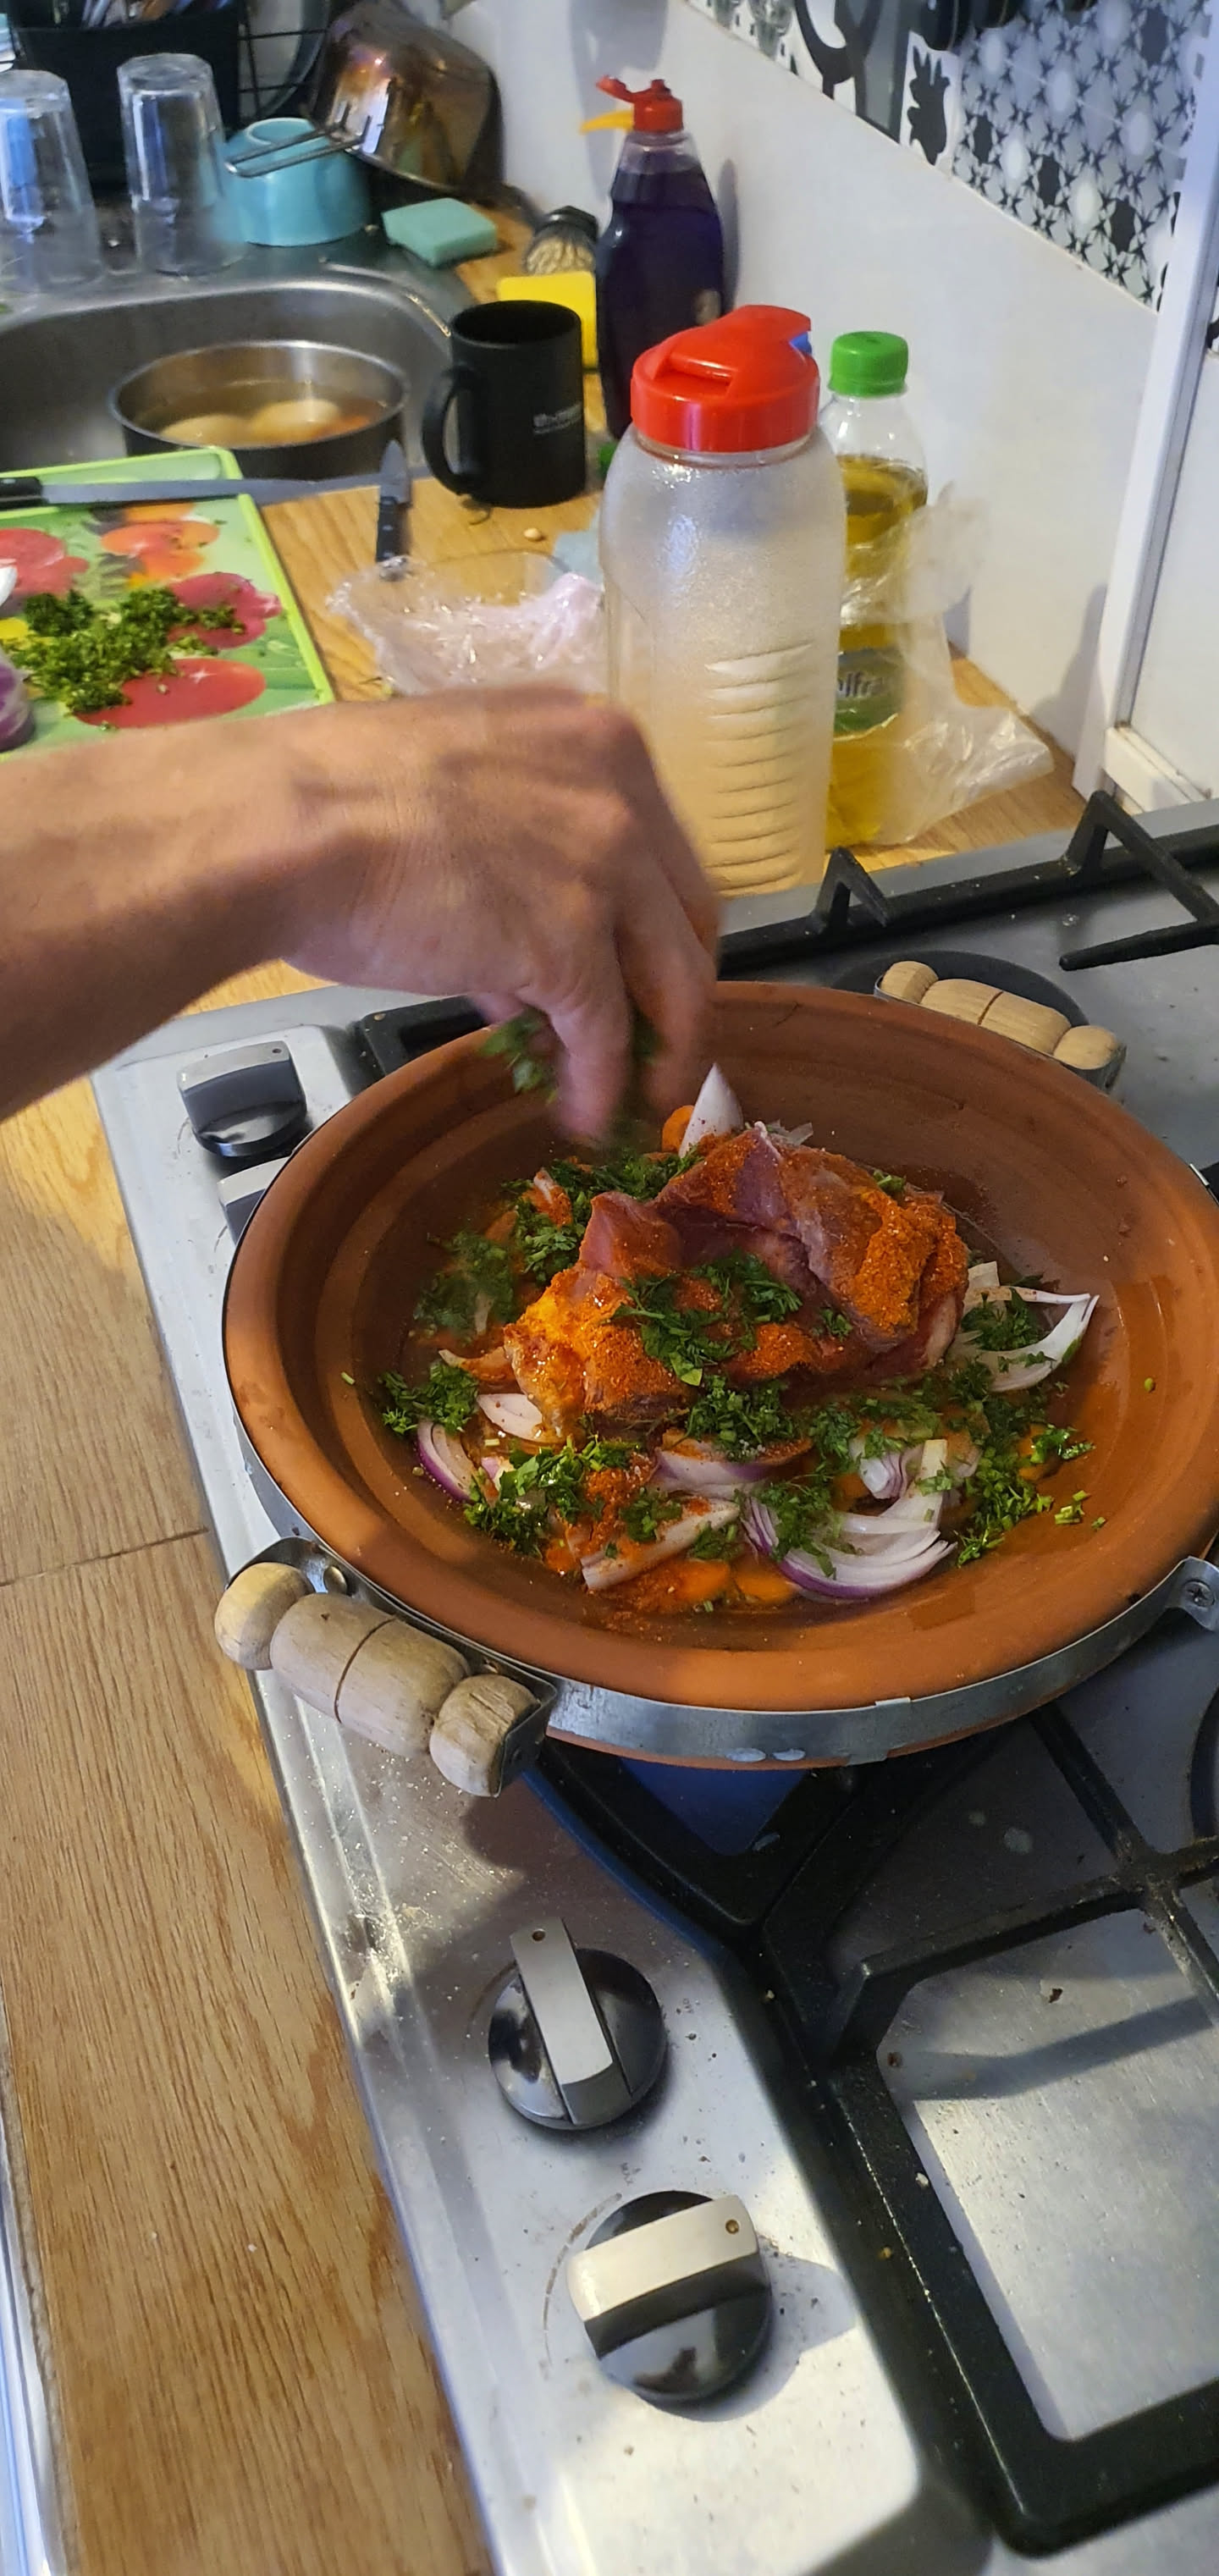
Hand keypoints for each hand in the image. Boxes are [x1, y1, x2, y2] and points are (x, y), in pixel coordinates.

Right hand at [281, 689, 718, 1137]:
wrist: (279, 827)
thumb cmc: (325, 803)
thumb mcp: (452, 803)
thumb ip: (513, 868)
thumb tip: (521, 972)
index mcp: (592, 736)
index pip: (661, 848)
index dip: (655, 925)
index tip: (641, 975)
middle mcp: (620, 789)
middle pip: (689, 915)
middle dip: (678, 994)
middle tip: (655, 1048)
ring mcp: (606, 863)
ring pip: (675, 981)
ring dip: (663, 1054)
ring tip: (635, 1101)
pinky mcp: (573, 942)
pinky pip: (607, 1034)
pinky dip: (601, 1085)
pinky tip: (580, 1117)